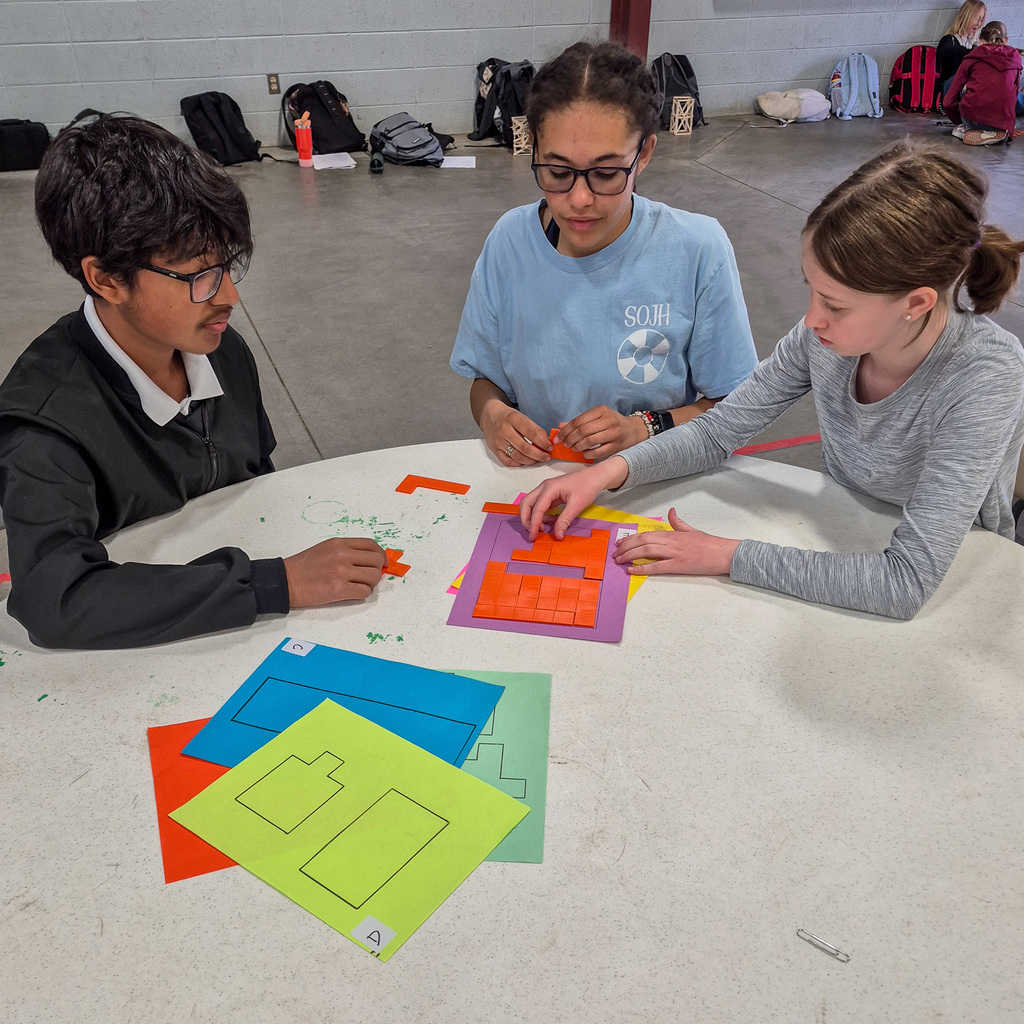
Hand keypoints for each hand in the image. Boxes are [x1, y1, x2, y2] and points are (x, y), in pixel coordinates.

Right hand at [283, 538, 386, 607]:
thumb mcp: (325, 549)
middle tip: (369, 576)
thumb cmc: (302, 567)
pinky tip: (351, 592)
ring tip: (358, 585)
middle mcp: (342, 555)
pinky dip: (361, 593)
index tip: (382, 562)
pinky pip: (364, 592)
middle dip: (377, 570)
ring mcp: (341, 572)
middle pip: (376, 560)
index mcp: (339, 544)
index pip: (371, 544)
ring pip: (373, 577)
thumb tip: (367, 559)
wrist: (285, 581)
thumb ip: (345, 551)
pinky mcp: (338, 589)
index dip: (380, 554)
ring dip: (370, 583)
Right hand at [479, 399, 551, 466]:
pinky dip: (517, 464)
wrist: (490, 415)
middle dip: (538, 455)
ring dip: (530, 461)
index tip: (549, 447)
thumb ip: (535, 429)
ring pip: (516, 456)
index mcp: (513, 419)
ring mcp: (498, 441)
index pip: (530, 433)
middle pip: (524, 448)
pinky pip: (507, 461)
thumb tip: (546, 441)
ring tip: (537, 460)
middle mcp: (504, 430)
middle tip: (546, 457)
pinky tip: (524, 461)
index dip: (542, 442)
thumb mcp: (522, 417)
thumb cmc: (508, 416)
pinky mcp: (494, 449)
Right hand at [520, 457, 628, 539]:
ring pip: (530, 504)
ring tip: (545, 527)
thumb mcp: (577, 505)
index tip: (533, 537)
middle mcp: (544, 487)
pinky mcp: (550, 493)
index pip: (536, 509)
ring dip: (533, 517)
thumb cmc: (587, 487)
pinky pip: (539, 504)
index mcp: (549, 488)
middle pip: (526, 504)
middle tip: (533, 533)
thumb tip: (557, 535)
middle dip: (526, 519)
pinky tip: (551, 520)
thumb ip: (565, 520)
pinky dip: (540, 514)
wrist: (595, 476)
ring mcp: (546, 489)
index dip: (533, 524)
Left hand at [554, 405, 647, 460]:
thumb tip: (560, 426)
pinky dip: (588, 454)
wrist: (634, 430)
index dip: (566, 431)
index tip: (558, 438)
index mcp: (601, 410)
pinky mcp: (617, 445)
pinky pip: (598, 452)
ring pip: (589, 441)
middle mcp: (608, 420)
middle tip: (566, 444)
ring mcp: (614, 433)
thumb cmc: (612, 423)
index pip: (578, 421)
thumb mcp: (597, 418)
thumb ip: (579, 422)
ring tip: (574, 448)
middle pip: (583, 431)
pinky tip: (585, 453)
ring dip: (578, 447)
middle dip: (570, 439)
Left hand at [613, 508, 738, 575]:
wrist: (723, 553)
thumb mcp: (691, 530)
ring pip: (646, 551)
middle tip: (615, 553)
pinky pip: (656, 567)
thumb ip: (678, 522)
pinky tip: (631, 570)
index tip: (621, 543)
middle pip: (643, 541)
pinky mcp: (678, 565)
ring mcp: (674, 553)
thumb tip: (671, 511)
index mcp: (672, 534)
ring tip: (619, 560)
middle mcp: (670, 542)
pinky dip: (642, 568)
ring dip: (629, 556)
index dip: (631, 538)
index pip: (647, 534)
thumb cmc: (708, 544)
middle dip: (626, 547)